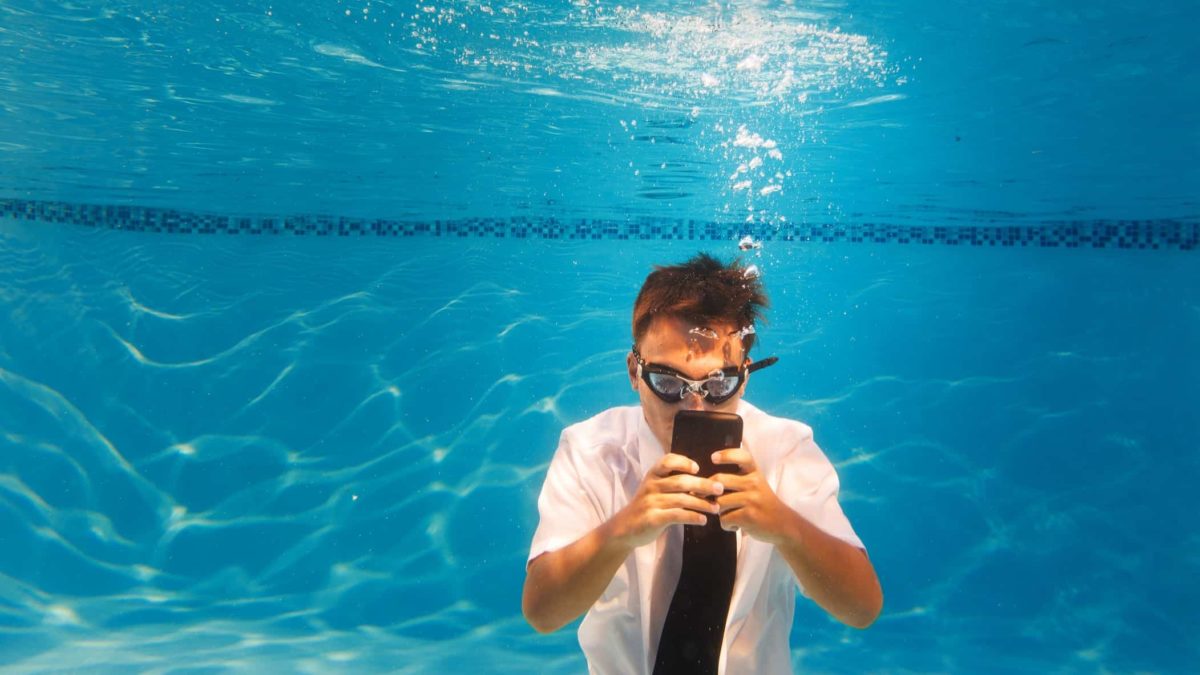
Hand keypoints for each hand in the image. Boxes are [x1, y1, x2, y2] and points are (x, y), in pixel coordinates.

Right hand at [609, 453, 725, 548]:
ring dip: (702, 503)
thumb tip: (705, 481)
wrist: (625, 528)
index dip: (683, 462)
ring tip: (716, 508)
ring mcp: (651, 502)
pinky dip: (692, 517)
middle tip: (720, 488)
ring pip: (682, 499)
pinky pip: (677, 515)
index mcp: (653, 475)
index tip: (697, 468)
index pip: (667, 461)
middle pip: (681, 481)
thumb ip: (673, 482)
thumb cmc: (648, 506)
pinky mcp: (653, 518)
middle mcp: (651, 486)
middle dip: (703, 484)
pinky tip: (703, 520)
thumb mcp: (655, 489)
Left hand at [711, 443, 789, 544]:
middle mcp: (754, 483)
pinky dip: (726, 525)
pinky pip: (724, 519)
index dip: (726, 455)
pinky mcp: (748, 516)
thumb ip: (738, 479)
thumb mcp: (756, 485)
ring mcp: (751, 499)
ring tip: (729, 514)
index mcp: (755, 473)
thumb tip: (707, 481)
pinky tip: (735, 525)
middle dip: (707, 491)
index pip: (742, 457)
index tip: (713, 458)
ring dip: (719, 512)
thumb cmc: (763, 504)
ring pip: (719, 502)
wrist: (784, 525)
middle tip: (705, 497)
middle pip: (720, 480)